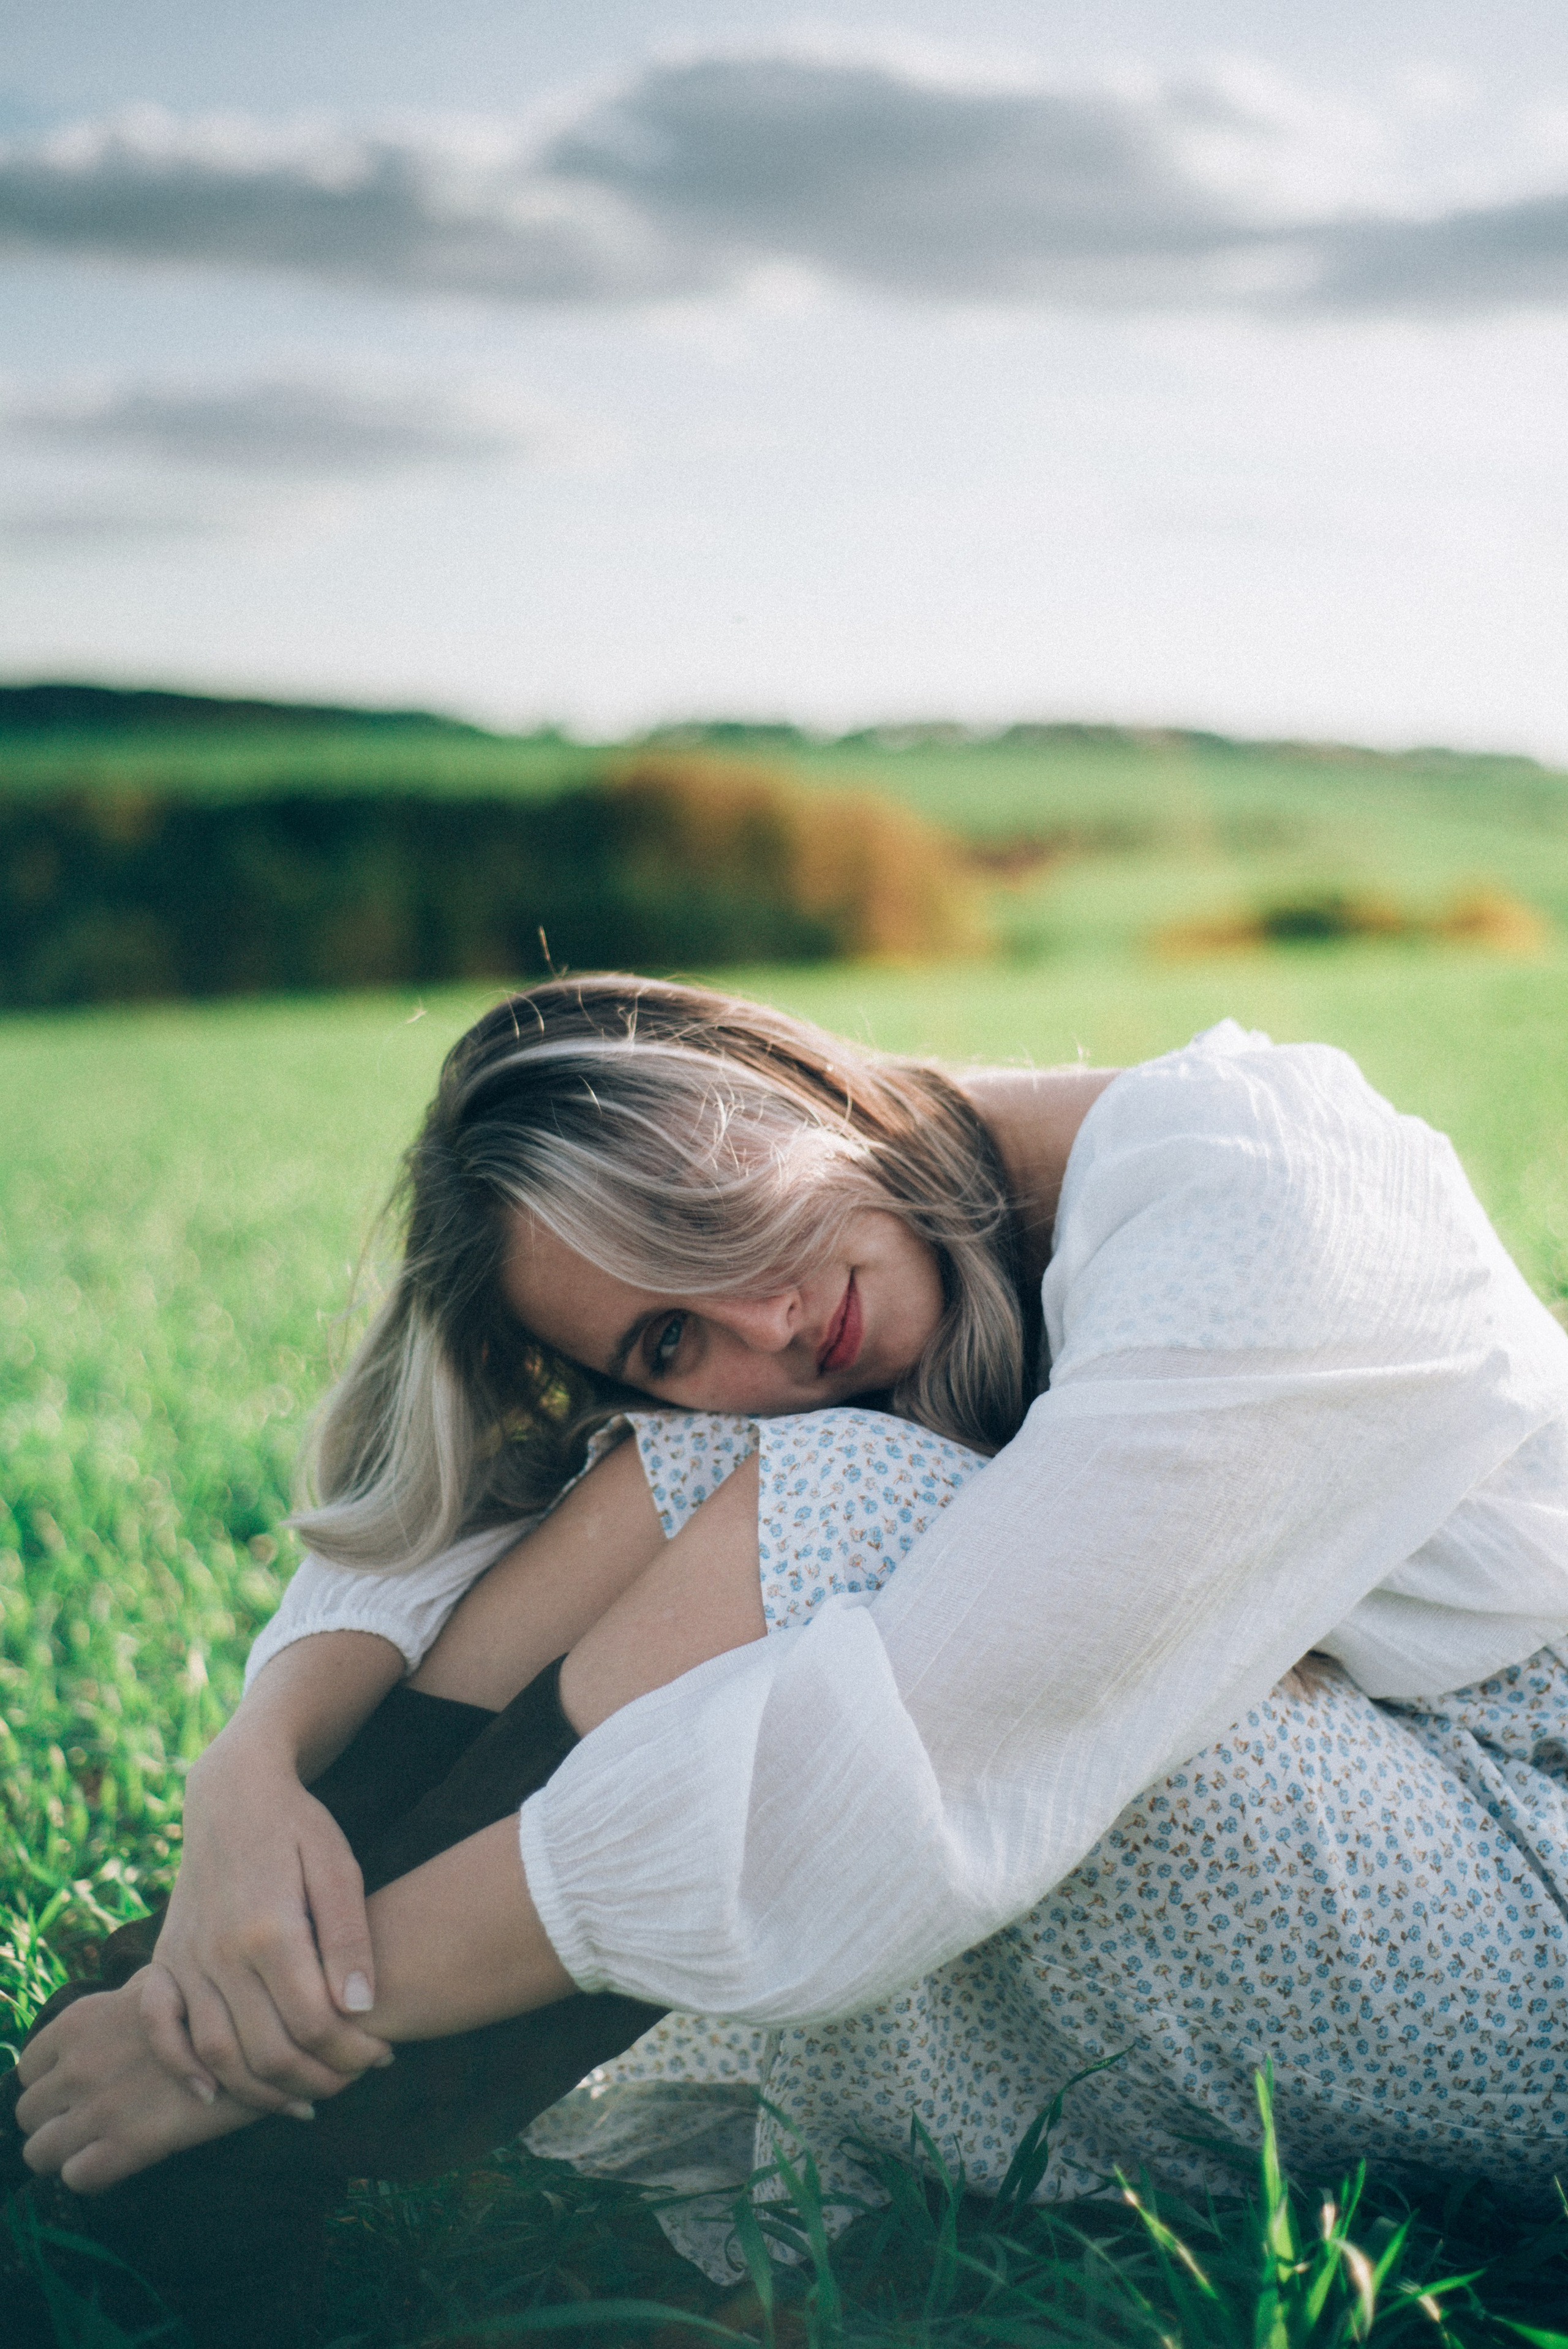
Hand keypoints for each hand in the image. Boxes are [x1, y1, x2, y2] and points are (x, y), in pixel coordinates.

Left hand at [16, 1975, 256, 2192]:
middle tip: (89, 2120)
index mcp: (78, 2023)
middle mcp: (77, 2066)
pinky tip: (124, 2158)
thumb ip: (130, 1994)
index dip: (49, 2084)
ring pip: (38, 2152)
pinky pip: (76, 2178)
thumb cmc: (216, 2002)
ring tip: (100, 2144)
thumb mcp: (164, 1979)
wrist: (259, 2037)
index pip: (26, 2069)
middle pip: (26, 2113)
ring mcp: (97, 2109)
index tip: (77, 2089)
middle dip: (53, 2120)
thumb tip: (132, 1996)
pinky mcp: (125, 2147)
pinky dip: (93, 2174)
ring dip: (65, 2152)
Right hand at [145, 1746, 392, 2112]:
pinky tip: (213, 2094)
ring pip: (217, 2052)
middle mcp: (220, 1951)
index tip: (382, 2057)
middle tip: (350, 2082)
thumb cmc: (298, 1828)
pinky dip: (181, 2067)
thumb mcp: (338, 1867)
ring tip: (303, 2100)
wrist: (232, 1793)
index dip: (352, 2052)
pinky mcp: (164, 1958)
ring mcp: (185, 1957)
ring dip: (260, 2091)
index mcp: (270, 1929)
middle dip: (316, 2079)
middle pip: (267, 2049)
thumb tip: (361, 2007)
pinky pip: (159, 2027)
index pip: (314, 2022)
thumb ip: (348, 1938)